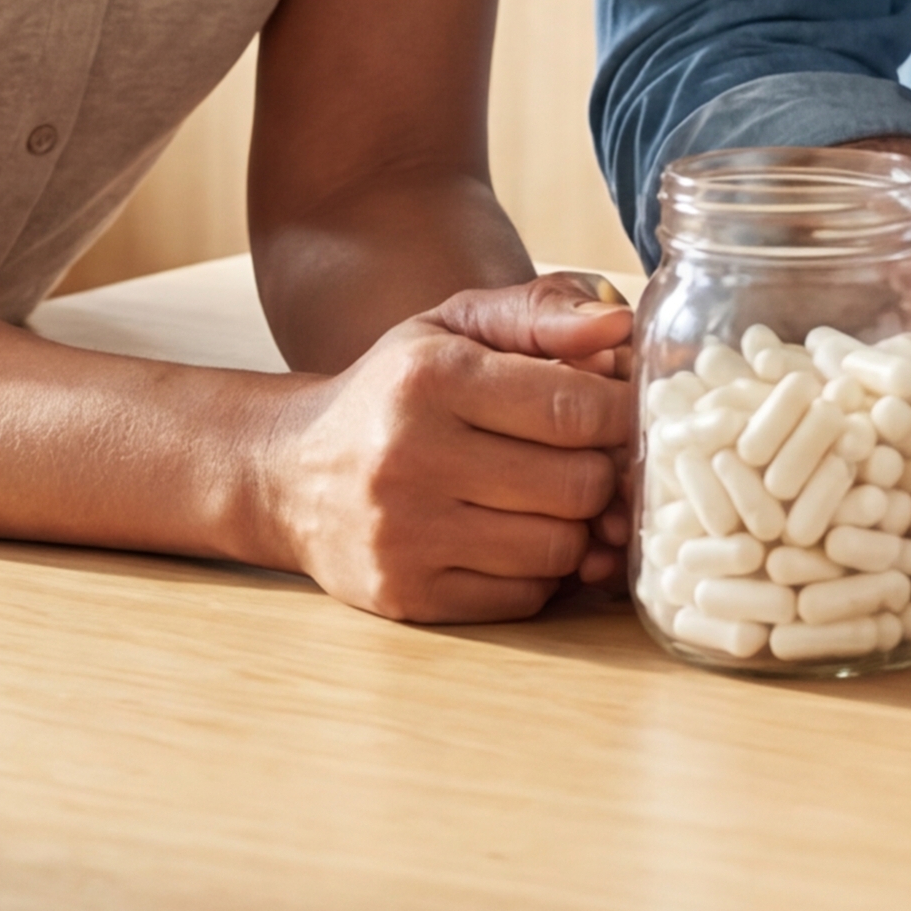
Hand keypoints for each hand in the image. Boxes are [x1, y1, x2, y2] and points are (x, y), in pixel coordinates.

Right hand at [252, 276, 635, 622]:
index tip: (622, 415)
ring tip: (544, 499)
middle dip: (599, 473)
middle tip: (583, 460)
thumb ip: (539, 312)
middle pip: (578, 486)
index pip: (577, 408)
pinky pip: (525, 597)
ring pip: (559, 549)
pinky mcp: (407, 594)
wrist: (288, 471)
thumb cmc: (392, 391)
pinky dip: (538, 572)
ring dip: (573, 528)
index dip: (622, 416)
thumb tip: (619, 323)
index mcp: (432, 376)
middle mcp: (411, 456)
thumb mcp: (453, 327)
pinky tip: (512, 537)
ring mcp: (405, 535)